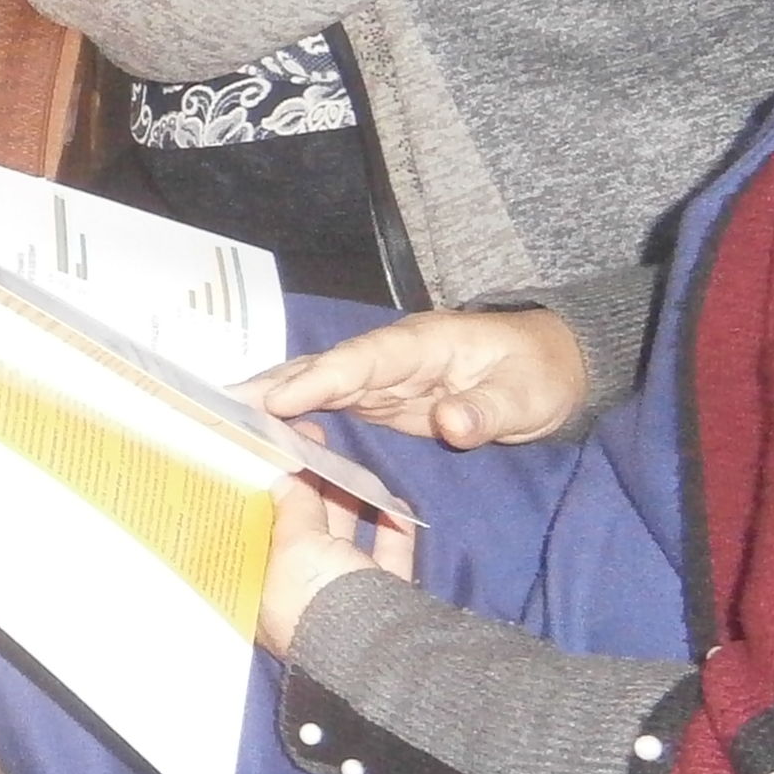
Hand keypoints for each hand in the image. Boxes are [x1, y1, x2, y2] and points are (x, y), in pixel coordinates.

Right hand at [251, 306, 586, 449]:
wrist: (554, 369)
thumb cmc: (541, 375)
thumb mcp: (526, 397)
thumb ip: (486, 410)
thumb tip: (449, 422)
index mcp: (423, 344)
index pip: (363, 360)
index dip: (319, 379)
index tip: (277, 400)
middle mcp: (392, 356)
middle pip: (325, 368)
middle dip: (274, 384)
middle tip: (218, 407)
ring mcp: (383, 378)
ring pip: (318, 384)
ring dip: (271, 399)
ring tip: (220, 417)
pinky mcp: (381, 400)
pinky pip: (328, 405)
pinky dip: (292, 414)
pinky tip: (259, 429)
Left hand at [257, 457, 416, 657]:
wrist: (382, 646)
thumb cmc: (319, 596)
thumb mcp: (294, 545)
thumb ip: (291, 508)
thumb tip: (283, 478)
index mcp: (263, 594)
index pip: (255, 535)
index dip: (261, 493)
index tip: (268, 457)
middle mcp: (299, 599)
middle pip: (301, 532)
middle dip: (307, 487)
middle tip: (313, 441)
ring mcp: (345, 601)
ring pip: (344, 540)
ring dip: (349, 500)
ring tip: (349, 461)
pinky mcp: (386, 601)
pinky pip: (389, 558)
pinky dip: (393, 530)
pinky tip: (395, 500)